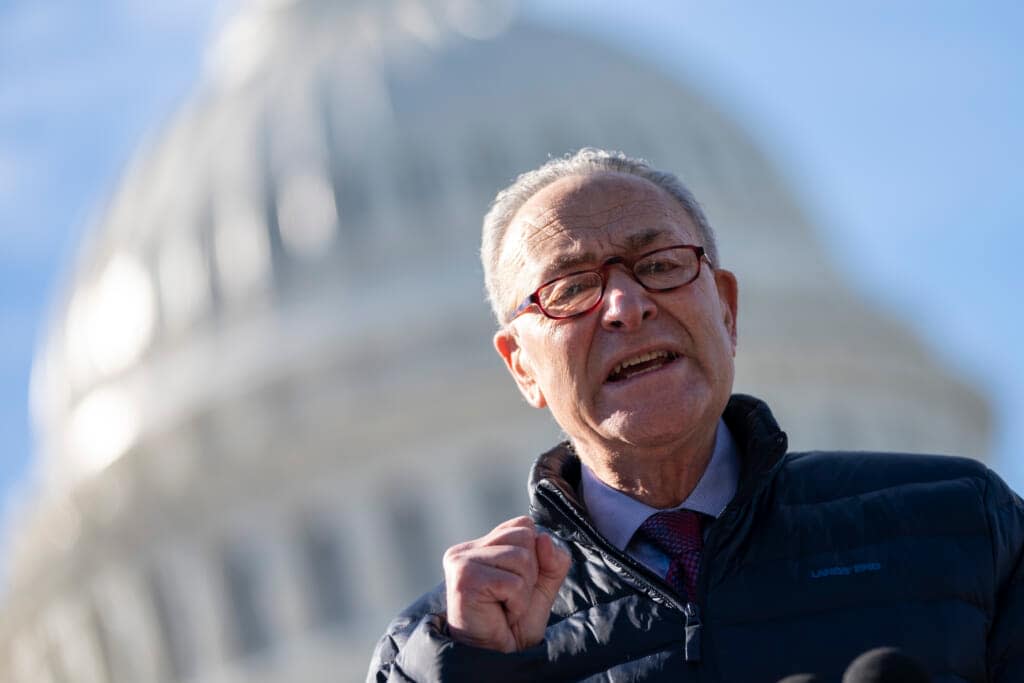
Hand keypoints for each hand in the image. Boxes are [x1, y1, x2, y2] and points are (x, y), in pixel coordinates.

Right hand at [443, 516, 571, 652]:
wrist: (497, 658)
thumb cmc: (514, 623)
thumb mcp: (543, 585)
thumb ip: (552, 559)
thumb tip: (543, 538)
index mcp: (481, 545)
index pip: (523, 525)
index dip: (535, 555)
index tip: (517, 583)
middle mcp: (466, 549)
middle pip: (524, 536)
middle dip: (530, 572)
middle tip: (510, 597)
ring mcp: (462, 561)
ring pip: (522, 557)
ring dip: (524, 590)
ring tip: (505, 605)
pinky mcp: (464, 578)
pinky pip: (513, 582)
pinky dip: (517, 602)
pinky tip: (500, 613)